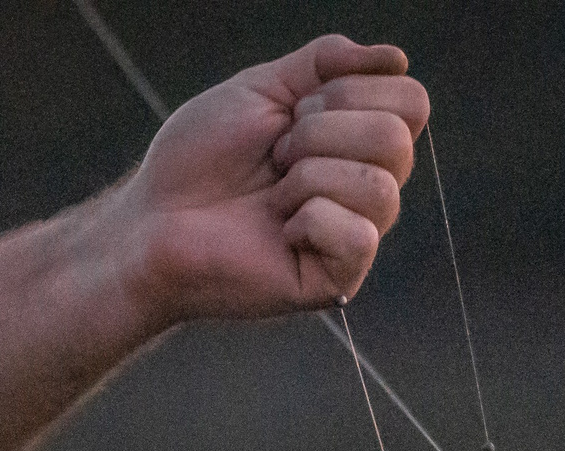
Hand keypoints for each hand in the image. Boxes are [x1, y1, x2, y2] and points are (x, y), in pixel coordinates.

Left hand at [113, 35, 428, 323]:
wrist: (153, 217)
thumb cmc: (200, 158)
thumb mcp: (264, 88)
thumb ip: (328, 62)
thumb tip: (397, 57)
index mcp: (359, 142)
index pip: (411, 101)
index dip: (351, 90)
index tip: (294, 110)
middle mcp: (368, 188)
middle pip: (397, 137)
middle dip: (320, 131)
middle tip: (276, 155)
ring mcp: (356, 236)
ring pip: (379, 185)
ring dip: (308, 175)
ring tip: (273, 194)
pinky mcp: (337, 280)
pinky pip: (359, 235)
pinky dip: (309, 220)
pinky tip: (279, 231)